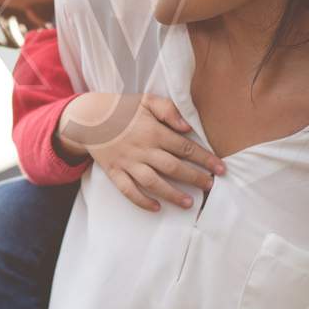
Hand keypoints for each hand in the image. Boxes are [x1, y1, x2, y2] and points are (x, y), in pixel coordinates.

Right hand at [56, 93, 225, 212]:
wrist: (89, 117)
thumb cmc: (122, 109)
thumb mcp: (147, 100)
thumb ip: (169, 109)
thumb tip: (187, 127)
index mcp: (153, 131)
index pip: (185, 148)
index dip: (205, 159)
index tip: (220, 169)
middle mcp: (142, 149)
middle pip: (173, 167)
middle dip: (195, 178)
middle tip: (210, 186)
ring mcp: (127, 162)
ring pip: (153, 182)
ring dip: (172, 194)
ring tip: (189, 203)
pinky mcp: (114, 172)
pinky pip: (128, 190)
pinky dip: (142, 201)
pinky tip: (156, 207)